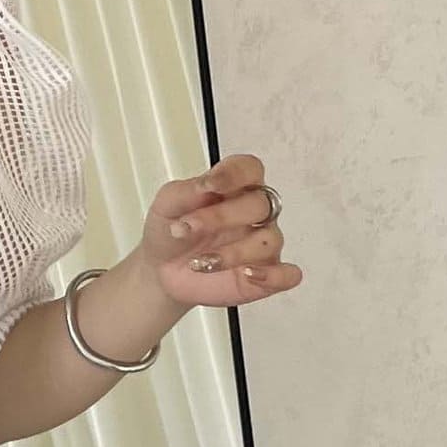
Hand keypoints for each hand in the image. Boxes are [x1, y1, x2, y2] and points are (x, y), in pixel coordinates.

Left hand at [141, 151, 303, 312]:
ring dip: (234, 252)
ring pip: (269, 240)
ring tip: (200, 263)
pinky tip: (247, 274)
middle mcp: (254, 214)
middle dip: (222, 217)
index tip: (209, 186)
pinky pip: (288, 275)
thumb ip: (185, 192)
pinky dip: (273, 276)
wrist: (159, 270)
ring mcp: (261, 244)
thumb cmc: (170, 232)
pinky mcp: (263, 275)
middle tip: (188, 229)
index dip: (234, 174)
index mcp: (235, 188)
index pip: (250, 170)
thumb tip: (206, 183)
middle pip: (259, 205)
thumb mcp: (167, 205)